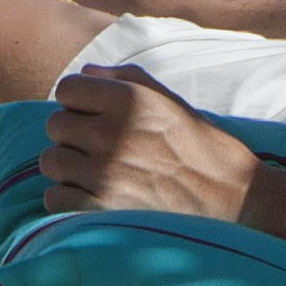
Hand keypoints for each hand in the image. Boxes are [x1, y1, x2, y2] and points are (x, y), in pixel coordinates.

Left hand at [37, 65, 259, 222]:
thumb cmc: (203, 149)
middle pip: (55, 125)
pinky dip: (69, 201)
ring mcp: (105, 174)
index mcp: (129, 101)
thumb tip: (85, 73)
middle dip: (73, 136)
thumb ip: (126, 80)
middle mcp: (113, 133)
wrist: (234, 202)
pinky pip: (55, 199)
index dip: (79, 103)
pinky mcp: (101, 212)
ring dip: (69, 169)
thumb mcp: (172, 102)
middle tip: (100, 151)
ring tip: (98, 176)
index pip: (67, 89)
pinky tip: (96, 200)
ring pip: (52, 162)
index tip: (95, 118)